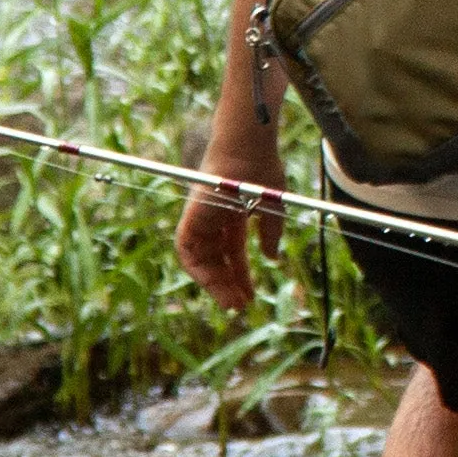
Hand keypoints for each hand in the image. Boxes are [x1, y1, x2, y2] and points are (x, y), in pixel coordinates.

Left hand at [175, 126, 280, 310]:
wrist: (247, 149)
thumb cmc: (261, 172)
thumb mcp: (272, 211)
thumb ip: (269, 235)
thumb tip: (271, 259)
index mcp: (234, 217)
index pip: (233, 254)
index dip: (241, 277)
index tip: (250, 298)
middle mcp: (215, 221)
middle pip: (217, 261)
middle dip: (227, 285)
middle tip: (239, 306)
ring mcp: (202, 218)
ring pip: (201, 259)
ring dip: (213, 282)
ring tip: (230, 301)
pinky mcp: (191, 216)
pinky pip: (185, 248)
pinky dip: (195, 267)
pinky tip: (211, 281)